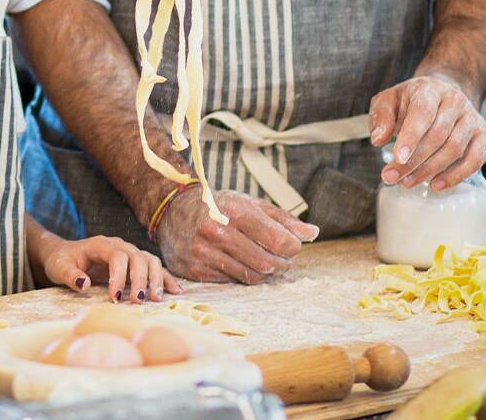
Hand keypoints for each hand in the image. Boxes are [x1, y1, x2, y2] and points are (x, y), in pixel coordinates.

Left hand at [42, 234, 185, 302]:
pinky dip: (165, 278)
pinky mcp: (134, 263)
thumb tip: (85, 284)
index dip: (119, 276)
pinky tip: (175, 291)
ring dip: (156, 278)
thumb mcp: (59, 268)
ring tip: (155, 298)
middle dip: (140, 279)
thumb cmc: (62, 261)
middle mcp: (119, 245)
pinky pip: (154, 267)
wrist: (64, 254)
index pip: (117, 256)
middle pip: (137, 257)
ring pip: (150, 260)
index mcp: (101, 244)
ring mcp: (129, 252)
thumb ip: (70, 275)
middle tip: (138, 301)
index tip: (115, 298)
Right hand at [154, 187, 317, 283]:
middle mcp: (217, 232)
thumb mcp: (249, 204)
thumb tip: (312, 233)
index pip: (278, 240)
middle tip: (282, 258)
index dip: (292, 247)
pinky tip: (242, 264)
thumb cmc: (218, 206)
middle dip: (282, 263)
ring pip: (251, 276)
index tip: (292, 246)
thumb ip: (282, 219)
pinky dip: (243, 275)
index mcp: (234, 211)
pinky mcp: (195, 269)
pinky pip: (232, 281)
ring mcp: (204, 252)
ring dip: (266, 272)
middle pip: (267, 262)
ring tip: (266, 262)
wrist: (172, 211)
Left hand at [369, 72, 485, 189]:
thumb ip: (381, 116)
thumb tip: (378, 138)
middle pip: (438, 135)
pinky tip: (437, 185)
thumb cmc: (412, 100)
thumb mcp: (389, 100)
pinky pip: (475, 159)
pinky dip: (456, 175)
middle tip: (393, 177)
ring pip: (455, 149)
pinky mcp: (483, 134)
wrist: (442, 93)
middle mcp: (455, 102)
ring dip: (430, 170)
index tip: (398, 158)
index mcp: (430, 90)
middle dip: (414, 161)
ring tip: (408, 182)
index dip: (411, 137)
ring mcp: (472, 118)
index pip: (423, 113)